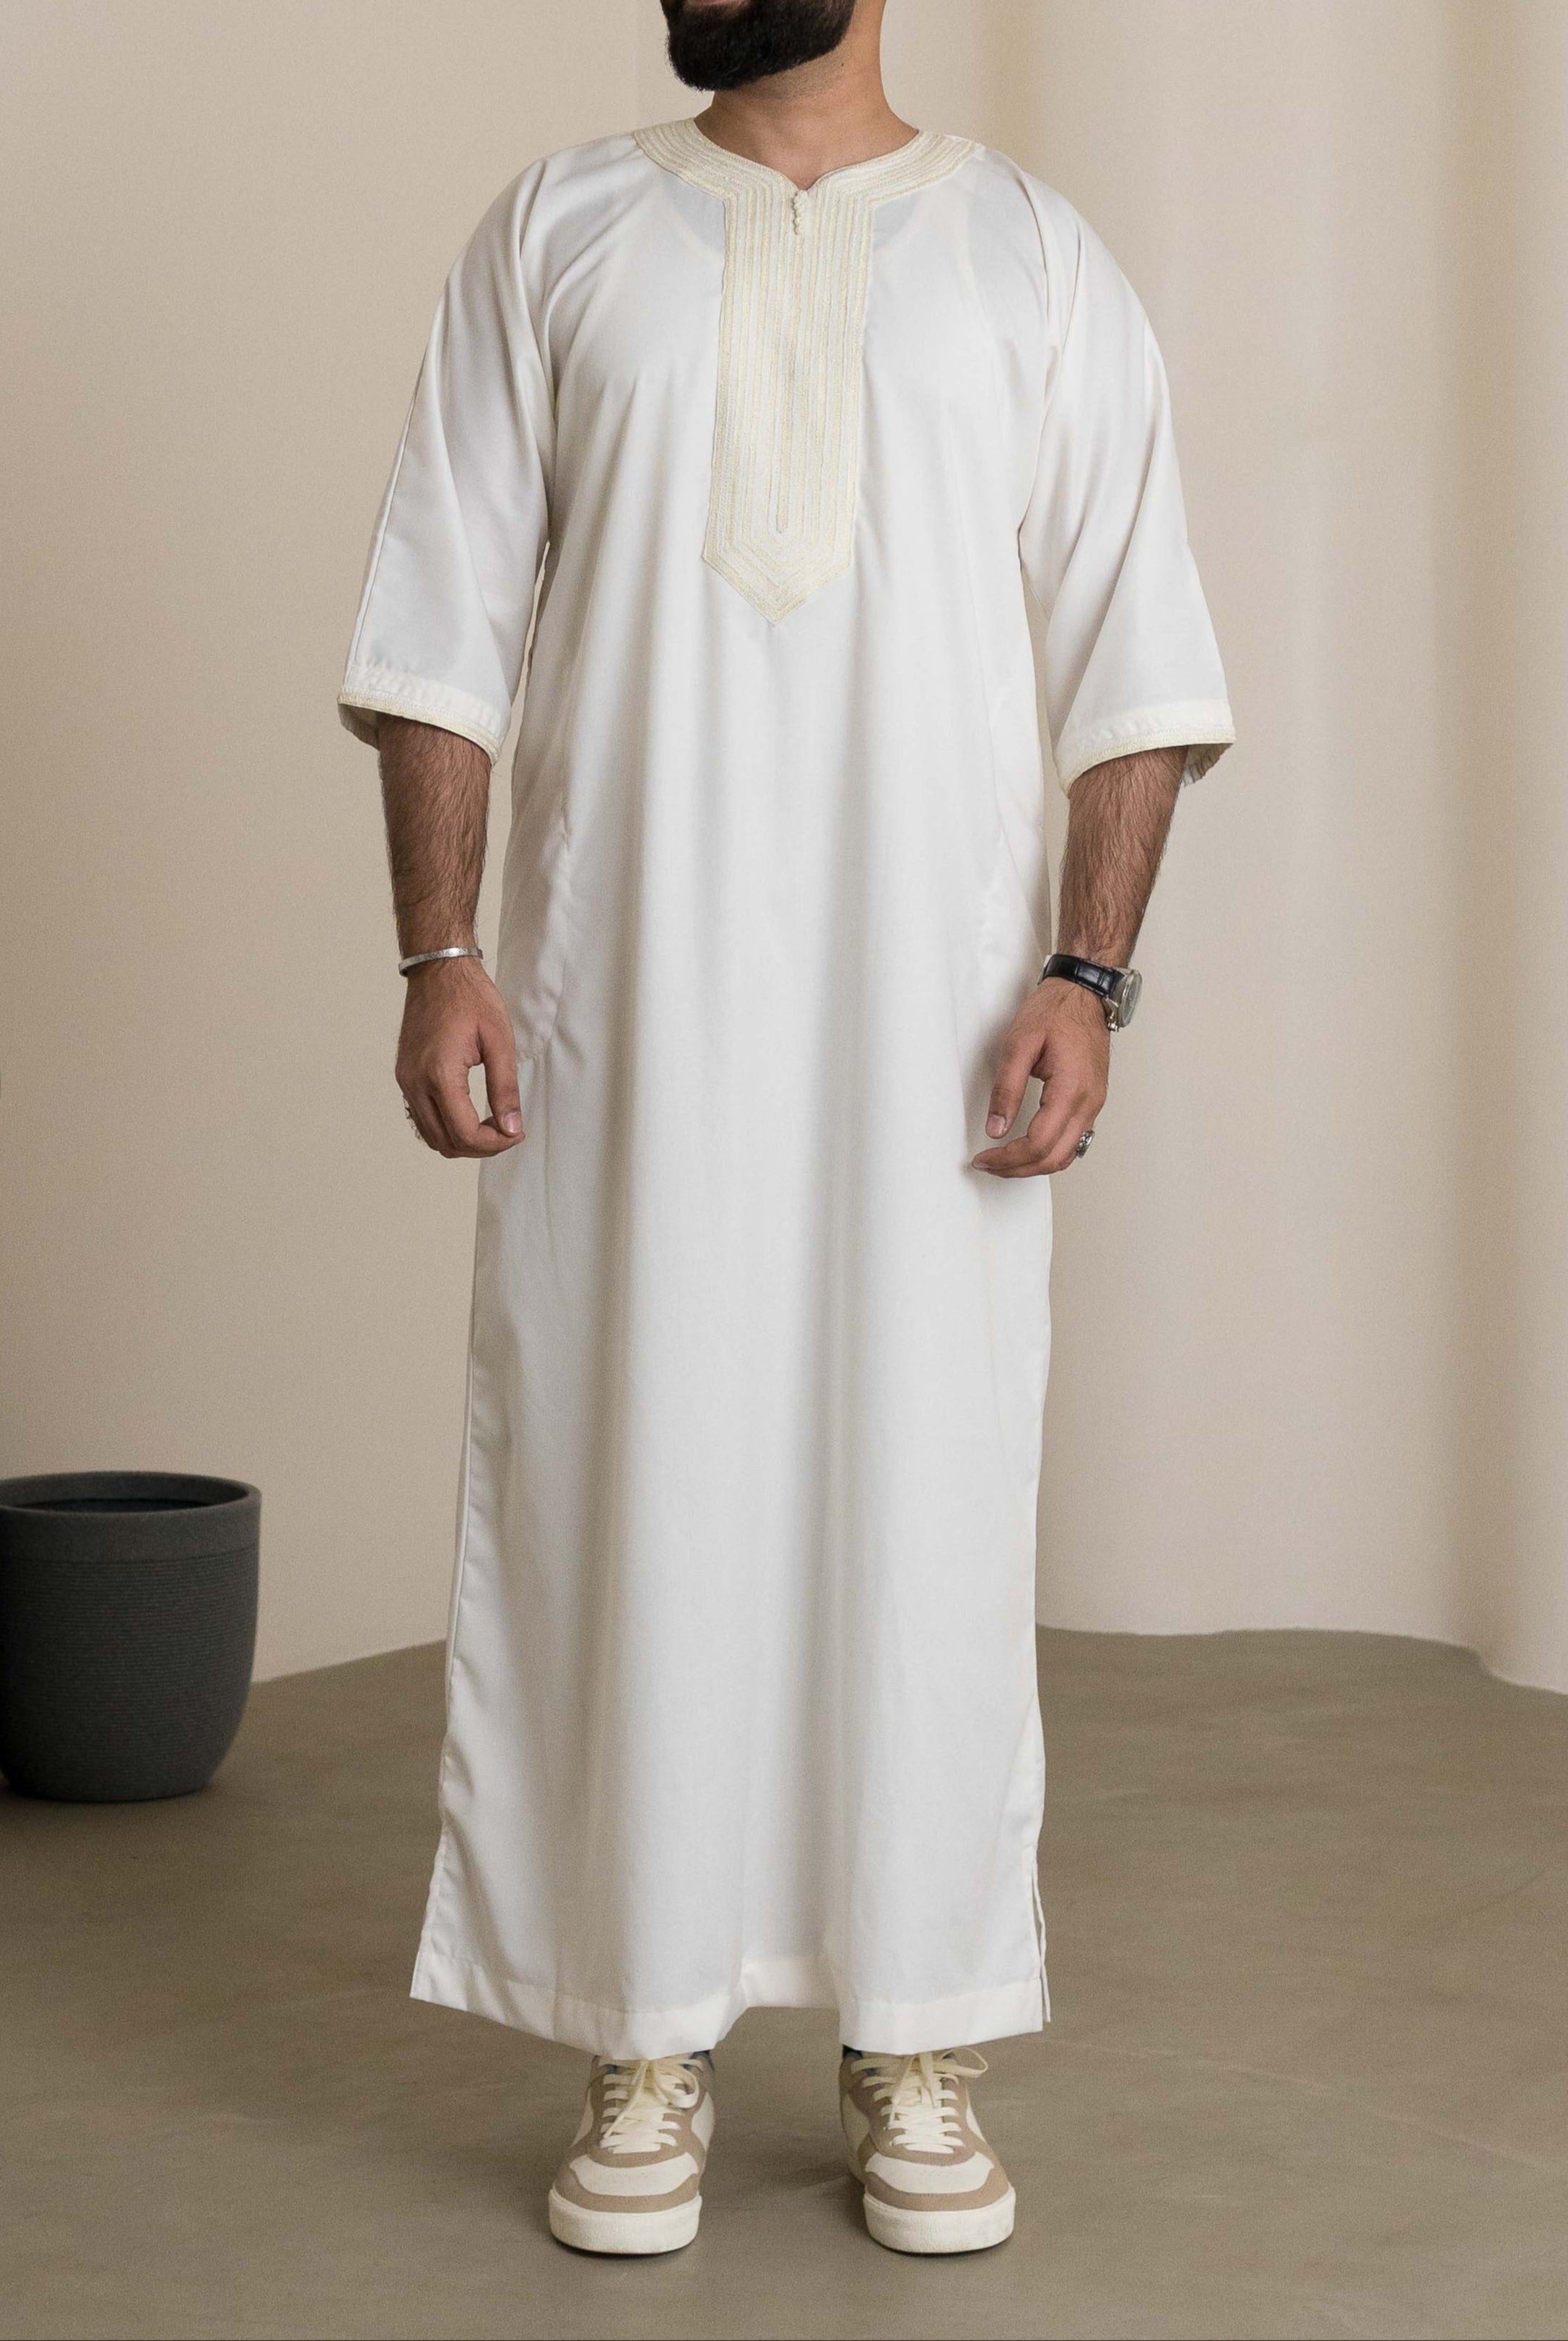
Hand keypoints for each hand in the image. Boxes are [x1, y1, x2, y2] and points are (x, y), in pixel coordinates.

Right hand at [396, 958, 522, 1157]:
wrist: (438, 971)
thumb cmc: (470, 998)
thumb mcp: (499, 1041)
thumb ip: (505, 1089)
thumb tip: (511, 1128)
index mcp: (440, 1074)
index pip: (465, 1133)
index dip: (495, 1144)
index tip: (516, 1132)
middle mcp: (415, 1083)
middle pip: (446, 1143)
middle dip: (481, 1146)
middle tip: (508, 1130)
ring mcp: (405, 1081)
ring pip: (431, 1137)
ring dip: (462, 1141)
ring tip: (491, 1124)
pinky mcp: (404, 1077)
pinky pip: (421, 1119)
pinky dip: (446, 1128)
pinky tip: (470, 1114)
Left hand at [971, 978, 1108, 1177]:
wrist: (1083, 994)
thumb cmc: (1055, 1012)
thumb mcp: (1019, 1044)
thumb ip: (1006, 1089)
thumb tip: (996, 1128)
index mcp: (1071, 1089)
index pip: (1039, 1143)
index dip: (1008, 1158)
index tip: (984, 1157)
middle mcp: (1088, 1102)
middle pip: (1054, 1158)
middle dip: (1018, 1169)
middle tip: (988, 1165)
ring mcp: (1094, 1104)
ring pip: (1067, 1155)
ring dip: (1034, 1166)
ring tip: (1004, 1162)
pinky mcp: (1092, 1102)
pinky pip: (1074, 1141)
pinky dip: (1049, 1153)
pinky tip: (1028, 1149)